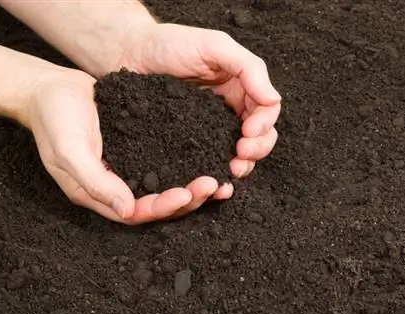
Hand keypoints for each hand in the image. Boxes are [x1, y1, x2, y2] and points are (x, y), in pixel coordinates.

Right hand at [29, 69, 202, 223]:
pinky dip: (184, 163)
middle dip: (186, 199)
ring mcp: (128, 166)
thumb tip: (127, 210)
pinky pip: (164, 162)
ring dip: (190, 186)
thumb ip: (95, 182)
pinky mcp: (137, 148)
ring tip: (217, 177)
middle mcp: (116, 185)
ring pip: (164, 185)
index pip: (136, 213)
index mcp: (98, 194)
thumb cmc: (53, 118)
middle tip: (213, 185)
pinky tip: (204, 155)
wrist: (50, 88)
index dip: (163, 207)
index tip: (187, 194)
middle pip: (156, 204)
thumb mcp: (68, 151)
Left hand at [118, 23, 281, 214]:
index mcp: (241, 87)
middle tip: (241, 155)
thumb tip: (274, 100)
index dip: (263, 125)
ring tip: (231, 171)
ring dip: (243, 164)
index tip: (248, 133)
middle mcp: (230, 109)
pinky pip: (210, 158)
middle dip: (256, 149)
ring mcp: (211, 127)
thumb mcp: (215, 46)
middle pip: (259, 136)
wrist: (130, 53)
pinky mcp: (190, 140)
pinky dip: (218, 170)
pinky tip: (217, 179)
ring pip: (239, 152)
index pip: (266, 111)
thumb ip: (248, 68)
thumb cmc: (171, 43)